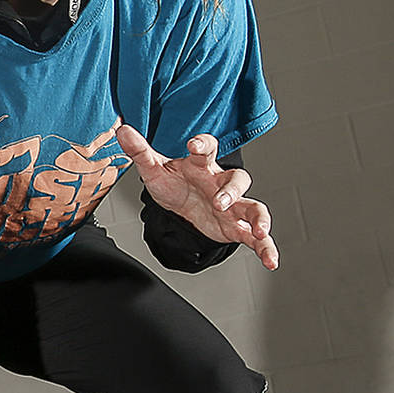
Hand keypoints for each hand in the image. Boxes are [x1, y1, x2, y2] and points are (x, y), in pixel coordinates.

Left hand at [114, 124, 279, 268]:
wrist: (180, 206)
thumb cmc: (173, 183)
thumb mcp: (154, 170)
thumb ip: (140, 151)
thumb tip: (122, 131)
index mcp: (201, 165)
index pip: (208, 148)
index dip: (203, 145)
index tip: (194, 145)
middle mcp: (221, 183)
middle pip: (237, 179)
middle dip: (231, 191)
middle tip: (219, 202)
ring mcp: (232, 206)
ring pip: (254, 207)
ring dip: (259, 218)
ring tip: (259, 231)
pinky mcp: (236, 227)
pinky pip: (256, 237)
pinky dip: (266, 248)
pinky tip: (271, 262)